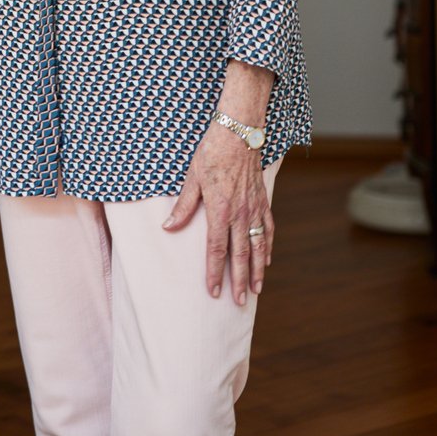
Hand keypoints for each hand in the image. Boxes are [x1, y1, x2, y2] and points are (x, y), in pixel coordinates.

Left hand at [164, 123, 274, 305]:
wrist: (239, 133)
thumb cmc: (212, 153)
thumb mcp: (192, 178)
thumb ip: (183, 207)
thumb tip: (169, 227)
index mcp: (219, 211)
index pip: (216, 250)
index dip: (215, 273)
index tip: (214, 291)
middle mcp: (240, 214)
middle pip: (240, 255)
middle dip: (240, 281)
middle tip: (240, 302)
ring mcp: (254, 209)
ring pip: (258, 246)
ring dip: (258, 270)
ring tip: (258, 289)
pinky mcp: (263, 201)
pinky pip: (268, 229)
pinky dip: (268, 246)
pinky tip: (267, 259)